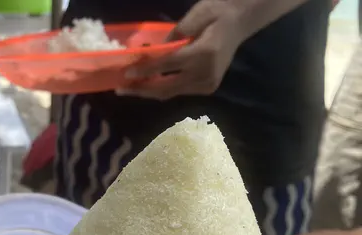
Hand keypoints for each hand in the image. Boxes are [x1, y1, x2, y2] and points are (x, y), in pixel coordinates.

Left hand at [116, 0, 245, 99]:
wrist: (241, 21)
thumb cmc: (217, 13)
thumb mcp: (196, 15)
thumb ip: (175, 34)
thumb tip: (152, 51)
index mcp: (203, 54)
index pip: (167, 65)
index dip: (145, 71)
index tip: (126, 74)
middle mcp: (205, 73)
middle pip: (166, 88)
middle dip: (141, 90)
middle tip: (120, 89)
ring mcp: (208, 84)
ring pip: (171, 93)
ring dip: (149, 91)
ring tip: (130, 88)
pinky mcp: (208, 88)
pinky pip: (179, 91)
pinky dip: (162, 89)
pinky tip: (148, 84)